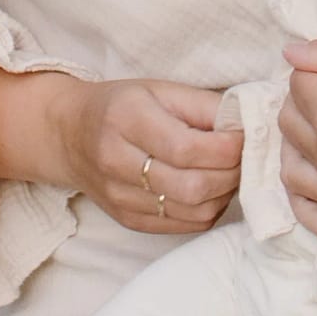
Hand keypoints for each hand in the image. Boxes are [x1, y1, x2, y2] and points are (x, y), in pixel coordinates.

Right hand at [62, 73, 242, 234]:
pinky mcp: (128, 220)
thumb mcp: (161, 89)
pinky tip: (208, 189)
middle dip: (233, 173)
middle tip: (242, 156)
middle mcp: (117, 162)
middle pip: (194, 186)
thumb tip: (248, 126)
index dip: (229, 147)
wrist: (68, 135)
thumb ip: (205, 106)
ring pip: (195, 211)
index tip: (245, 135)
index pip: (188, 148)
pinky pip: (185, 226)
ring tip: (227, 171)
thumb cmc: (121, 106)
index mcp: (126, 119)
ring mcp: (120, 198)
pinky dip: (208, 209)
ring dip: (224, 193)